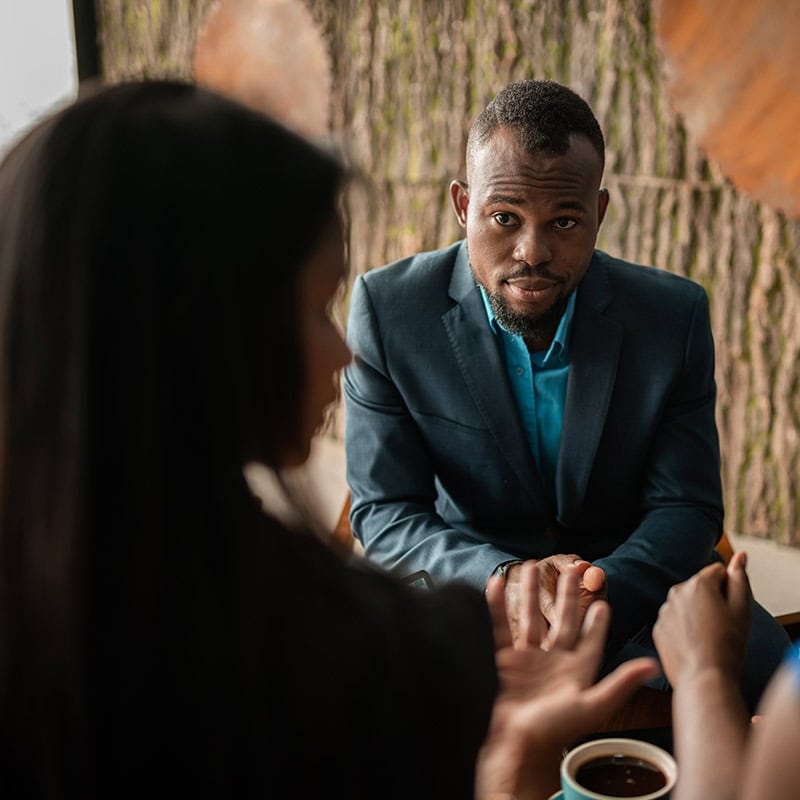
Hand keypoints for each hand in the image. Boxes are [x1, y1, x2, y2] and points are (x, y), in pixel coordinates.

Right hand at [478, 562, 658, 799]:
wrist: (514, 744)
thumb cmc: (555, 730)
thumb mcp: (592, 706)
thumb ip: (620, 684)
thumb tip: (652, 666)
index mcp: (576, 671)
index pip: (591, 641)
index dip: (598, 623)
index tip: (603, 603)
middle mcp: (553, 661)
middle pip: (562, 621)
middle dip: (568, 596)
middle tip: (573, 570)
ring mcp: (527, 659)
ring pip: (531, 617)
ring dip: (532, 592)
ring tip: (534, 566)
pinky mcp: (503, 659)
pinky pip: (500, 625)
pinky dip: (497, 604)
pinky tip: (498, 583)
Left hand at [653, 551, 751, 688]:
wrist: (704, 678)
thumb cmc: (727, 645)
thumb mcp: (742, 609)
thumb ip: (740, 578)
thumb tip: (739, 555)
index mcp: (697, 584)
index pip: (718, 572)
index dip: (729, 590)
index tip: (731, 610)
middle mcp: (675, 592)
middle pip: (700, 588)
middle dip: (712, 601)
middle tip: (722, 627)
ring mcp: (664, 610)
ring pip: (686, 605)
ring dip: (697, 614)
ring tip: (708, 638)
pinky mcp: (658, 628)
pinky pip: (674, 621)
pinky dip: (684, 629)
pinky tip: (694, 645)